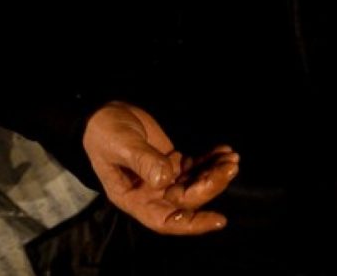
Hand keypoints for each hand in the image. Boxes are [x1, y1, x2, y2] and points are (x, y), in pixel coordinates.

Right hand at [83, 101, 238, 234]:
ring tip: (231, 157)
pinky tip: (224, 150)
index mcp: (134, 199)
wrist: (106, 113)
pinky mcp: (173, 163)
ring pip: (196, 183)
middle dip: (212, 185)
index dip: (192, 224)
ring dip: (216, 172)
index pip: (165, 220)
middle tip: (229, 166)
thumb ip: (142, 161)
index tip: (218, 220)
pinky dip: (211, 160)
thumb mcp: (121, 145)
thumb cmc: (105, 133)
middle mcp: (152, 194)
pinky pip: (197, 167)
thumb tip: (164, 179)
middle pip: (188, 199)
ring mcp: (164, 179)